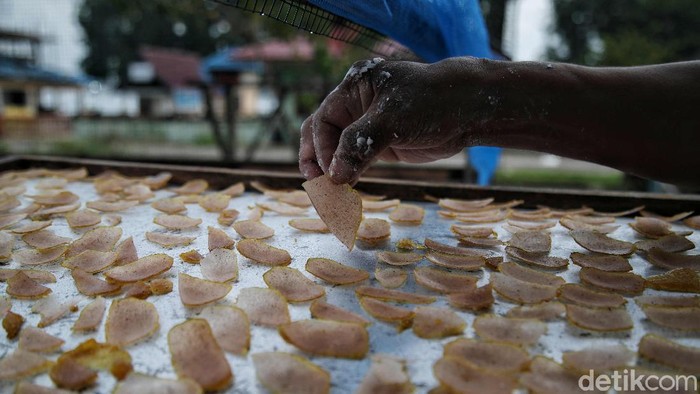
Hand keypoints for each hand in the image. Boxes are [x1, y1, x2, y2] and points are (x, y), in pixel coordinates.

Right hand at [299, 58, 485, 184]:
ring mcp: (366, 124)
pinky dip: (346, 174)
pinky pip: (353, 159)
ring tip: (327, 194)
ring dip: (329, 169)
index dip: (323, 148)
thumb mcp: (393, 119)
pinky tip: (344, 190)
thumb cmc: (432, 103)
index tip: (331, 174)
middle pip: (320, 132)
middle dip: (315, 158)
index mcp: (355, 87)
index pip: (323, 120)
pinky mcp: (379, 143)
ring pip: (335, 148)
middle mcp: (356, 104)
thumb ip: (361, 144)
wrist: (467, 110)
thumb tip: (335, 176)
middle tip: (315, 185)